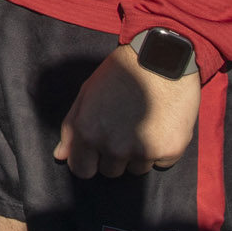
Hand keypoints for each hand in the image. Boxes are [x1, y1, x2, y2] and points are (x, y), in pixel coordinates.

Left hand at [53, 47, 201, 178]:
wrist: (162, 59)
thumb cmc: (121, 73)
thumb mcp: (87, 93)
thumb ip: (71, 128)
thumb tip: (61, 156)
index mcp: (89, 133)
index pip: (82, 171)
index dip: (89, 160)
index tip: (97, 149)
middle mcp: (114, 147)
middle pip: (110, 171)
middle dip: (114, 156)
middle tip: (124, 128)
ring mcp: (143, 151)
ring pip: (136, 169)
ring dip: (138, 153)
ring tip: (144, 123)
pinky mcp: (170, 151)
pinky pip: (160, 163)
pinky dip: (161, 149)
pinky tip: (161, 125)